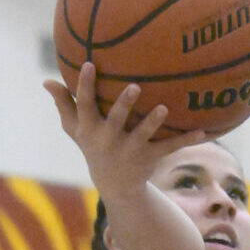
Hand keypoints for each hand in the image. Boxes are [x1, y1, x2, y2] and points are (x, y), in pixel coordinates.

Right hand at [44, 63, 205, 199]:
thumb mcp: (75, 130)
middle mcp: (109, 140)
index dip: (86, 85)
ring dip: (153, 122)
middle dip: (124, 104)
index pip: (85, 104)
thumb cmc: (93, 147)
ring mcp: (130, 150)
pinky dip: (186, 140)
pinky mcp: (150, 158)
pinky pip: (169, 147)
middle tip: (134, 86)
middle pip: (115, 119)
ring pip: (143, 134)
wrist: (114, 186)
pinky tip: (203, 132)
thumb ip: (63, 104)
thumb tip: (46, 81)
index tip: (90, 63)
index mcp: (90, 129)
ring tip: (164, 108)